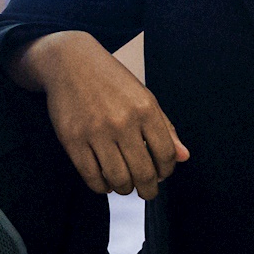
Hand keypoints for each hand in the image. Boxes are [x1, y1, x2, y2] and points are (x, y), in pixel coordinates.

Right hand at [20, 32, 188, 195]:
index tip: (162, 174)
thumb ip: (165, 128)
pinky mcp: (72, 141)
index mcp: (145, 109)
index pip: (166, 155)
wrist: (70, 62)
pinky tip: (105, 181)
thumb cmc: (110, 80)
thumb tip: (183, 157)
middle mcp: (122, 122)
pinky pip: (92, 177)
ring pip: (118, 179)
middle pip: (143, 173)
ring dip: (125, 189)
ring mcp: (95, 132)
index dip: (167, 171)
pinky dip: (102, 186)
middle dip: (148, 189)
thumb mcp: (144, 97)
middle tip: (147, 191)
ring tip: (125, 184)